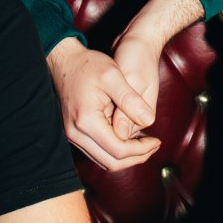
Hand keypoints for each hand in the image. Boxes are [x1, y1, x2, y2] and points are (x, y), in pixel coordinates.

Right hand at [47, 37, 161, 171]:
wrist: (65, 60)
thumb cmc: (89, 65)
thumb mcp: (113, 75)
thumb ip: (130, 99)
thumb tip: (149, 121)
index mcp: (86, 121)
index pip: (119, 150)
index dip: (141, 150)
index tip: (157, 141)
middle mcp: (75, 133)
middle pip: (111, 162)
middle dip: (136, 157)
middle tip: (154, 146)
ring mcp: (72, 135)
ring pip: (103, 160)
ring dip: (126, 157)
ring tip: (145, 144)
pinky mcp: (74, 133)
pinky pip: (97, 152)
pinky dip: (115, 150)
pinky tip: (129, 139)